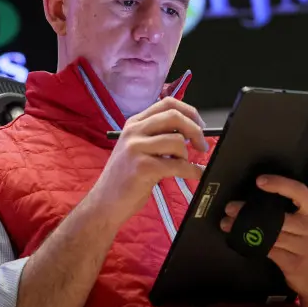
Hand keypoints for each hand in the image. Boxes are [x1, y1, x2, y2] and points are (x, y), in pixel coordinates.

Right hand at [86, 97, 207, 227]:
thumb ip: (157, 135)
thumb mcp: (137, 148)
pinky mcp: (143, 167)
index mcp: (134, 123)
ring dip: (187, 156)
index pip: (167, 103)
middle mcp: (134, 131)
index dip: (189, 111)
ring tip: (183, 165)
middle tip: (202, 145)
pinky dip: (192, 171)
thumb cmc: (125, 177)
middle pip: (174, 116)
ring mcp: (136, 148)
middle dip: (195, 130)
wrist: (105, 203)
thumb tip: (190, 131)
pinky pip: (178, 165)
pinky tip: (195, 174)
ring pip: (177, 141)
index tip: (200, 125)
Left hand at [220, 158, 307, 306]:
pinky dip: (253, 244)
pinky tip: (240, 239)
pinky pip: (268, 250)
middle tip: (231, 207)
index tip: (259, 180)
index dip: (279, 185)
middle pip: (277, 216)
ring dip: (245, 228)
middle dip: (251, 212)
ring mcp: (302, 246)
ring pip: (269, 234)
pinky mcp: (291, 263)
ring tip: (227, 223)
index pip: (299, 192)